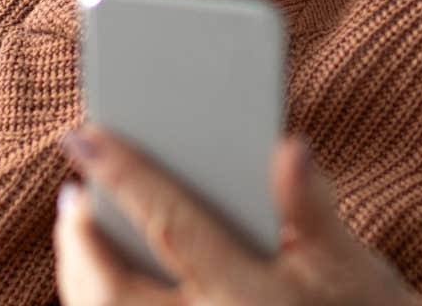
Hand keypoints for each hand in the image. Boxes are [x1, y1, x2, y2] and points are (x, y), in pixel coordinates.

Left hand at [54, 124, 413, 305]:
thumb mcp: (350, 257)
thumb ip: (312, 201)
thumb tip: (287, 143)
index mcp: (249, 298)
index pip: (171, 225)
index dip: (123, 175)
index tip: (82, 132)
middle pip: (114, 291)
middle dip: (81, 241)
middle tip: (71, 194)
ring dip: (83, 276)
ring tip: (79, 224)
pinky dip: (102, 305)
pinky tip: (102, 275)